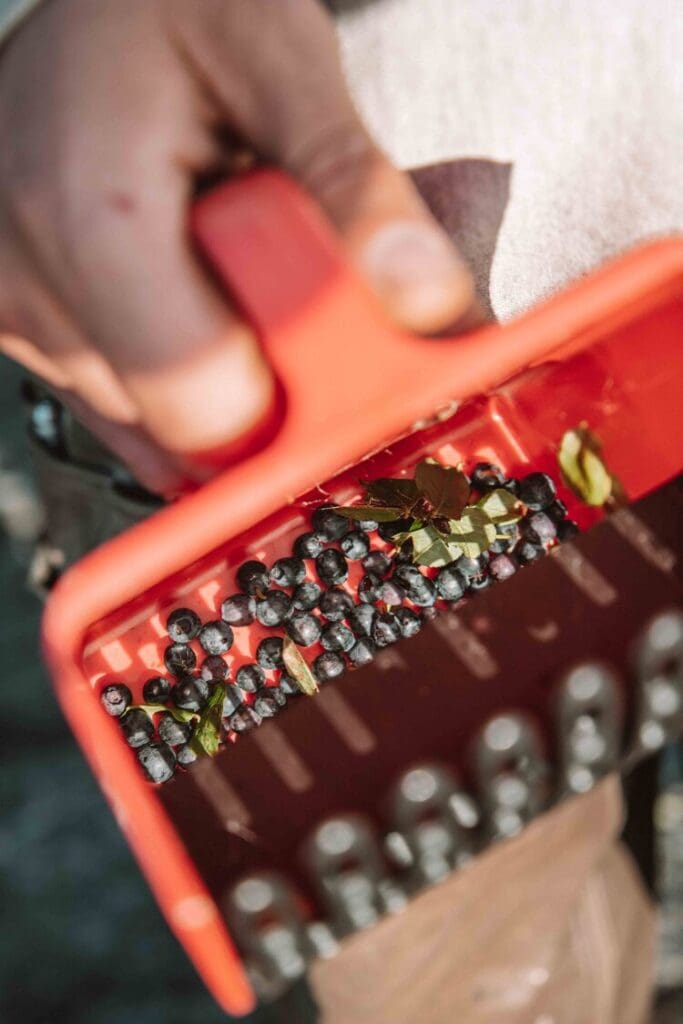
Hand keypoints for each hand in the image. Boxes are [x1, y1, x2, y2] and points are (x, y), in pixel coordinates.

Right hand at [0, 0, 475, 493]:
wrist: (85, 5)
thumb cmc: (168, 3)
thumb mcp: (280, 57)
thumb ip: (352, 185)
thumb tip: (424, 301)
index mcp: (89, 215)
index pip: (209, 401)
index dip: (295, 399)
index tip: (343, 351)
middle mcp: (28, 281)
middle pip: (186, 425)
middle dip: (262, 380)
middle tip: (274, 277)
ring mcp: (14, 313)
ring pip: (155, 426)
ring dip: (217, 369)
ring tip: (215, 262)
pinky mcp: (17, 326)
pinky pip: (122, 408)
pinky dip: (177, 373)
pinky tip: (186, 294)